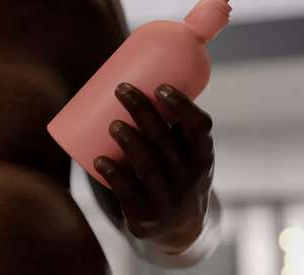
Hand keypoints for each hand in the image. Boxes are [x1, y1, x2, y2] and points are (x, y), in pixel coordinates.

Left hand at [93, 82, 215, 252]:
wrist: (180, 231)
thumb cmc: (175, 174)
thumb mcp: (185, 155)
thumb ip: (168, 124)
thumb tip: (136, 73)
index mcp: (203, 157)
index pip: (200, 128)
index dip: (182, 106)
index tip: (160, 87)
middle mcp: (190, 179)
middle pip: (166, 142)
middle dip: (143, 112)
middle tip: (122, 90)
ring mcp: (169, 201)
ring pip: (149, 167)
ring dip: (130, 141)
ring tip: (113, 123)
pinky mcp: (147, 218)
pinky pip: (129, 194)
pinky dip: (115, 175)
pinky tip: (101, 161)